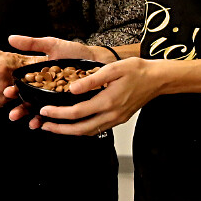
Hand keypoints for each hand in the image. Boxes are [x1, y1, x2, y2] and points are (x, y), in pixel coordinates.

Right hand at [1, 35, 114, 123]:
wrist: (97, 60)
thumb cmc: (75, 52)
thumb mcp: (52, 45)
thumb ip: (31, 43)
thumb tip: (11, 38)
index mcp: (37, 75)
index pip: (21, 85)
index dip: (13, 90)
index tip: (7, 92)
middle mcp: (43, 88)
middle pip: (27, 100)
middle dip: (19, 109)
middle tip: (13, 115)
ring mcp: (54, 97)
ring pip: (40, 109)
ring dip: (32, 118)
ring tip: (31, 123)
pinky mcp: (66, 104)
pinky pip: (57, 114)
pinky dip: (49, 120)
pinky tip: (45, 124)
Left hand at [29, 56, 163, 136]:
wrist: (157, 79)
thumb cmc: (137, 71)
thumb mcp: (113, 69)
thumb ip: (91, 79)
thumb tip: (71, 88)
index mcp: (108, 101)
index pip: (76, 113)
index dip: (58, 114)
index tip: (44, 110)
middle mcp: (112, 115)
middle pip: (80, 129)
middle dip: (60, 129)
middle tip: (43, 125)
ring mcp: (116, 119)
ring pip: (89, 132)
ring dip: (70, 132)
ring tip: (54, 127)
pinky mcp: (118, 119)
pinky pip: (97, 129)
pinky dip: (82, 129)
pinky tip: (73, 124)